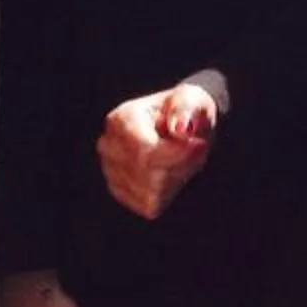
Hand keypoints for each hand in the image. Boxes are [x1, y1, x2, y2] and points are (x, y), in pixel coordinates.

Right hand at [97, 81, 218, 219]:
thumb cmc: (186, 112)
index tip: (199, 144)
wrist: (181, 127)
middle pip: (150, 173)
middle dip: (179, 165)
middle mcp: (108, 146)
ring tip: (180, 159)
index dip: (179, 153)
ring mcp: (110, 171)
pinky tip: (171, 174)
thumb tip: (181, 128)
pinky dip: (168, 193)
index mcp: (121, 119)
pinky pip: (150, 205)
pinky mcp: (120, 192)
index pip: (147, 152)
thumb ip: (186, 108)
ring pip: (152, 191)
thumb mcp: (193, 100)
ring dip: (176, 178)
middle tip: (192, 150)